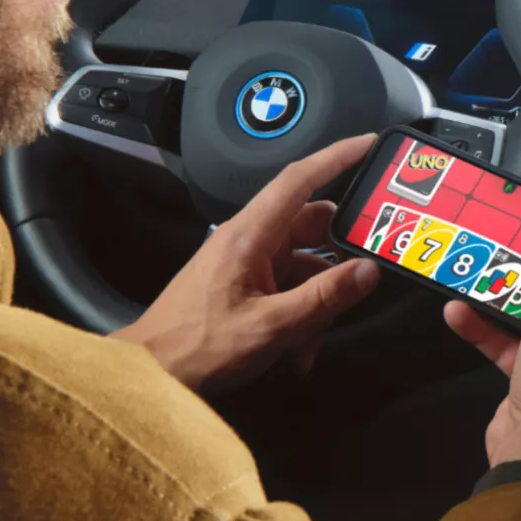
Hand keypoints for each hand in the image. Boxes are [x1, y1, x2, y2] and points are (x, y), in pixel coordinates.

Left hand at [115, 135, 381, 394]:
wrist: (150, 376)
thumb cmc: (197, 348)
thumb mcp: (270, 327)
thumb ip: (323, 298)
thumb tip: (369, 271)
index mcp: (249, 236)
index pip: (298, 180)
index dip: (337, 157)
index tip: (370, 144)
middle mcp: (248, 241)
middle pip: (311, 228)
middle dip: (338, 261)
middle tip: (365, 279)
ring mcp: (247, 264)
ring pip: (304, 266)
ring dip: (317, 303)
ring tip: (311, 344)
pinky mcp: (245, 287)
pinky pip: (288, 289)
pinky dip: (300, 316)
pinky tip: (298, 353)